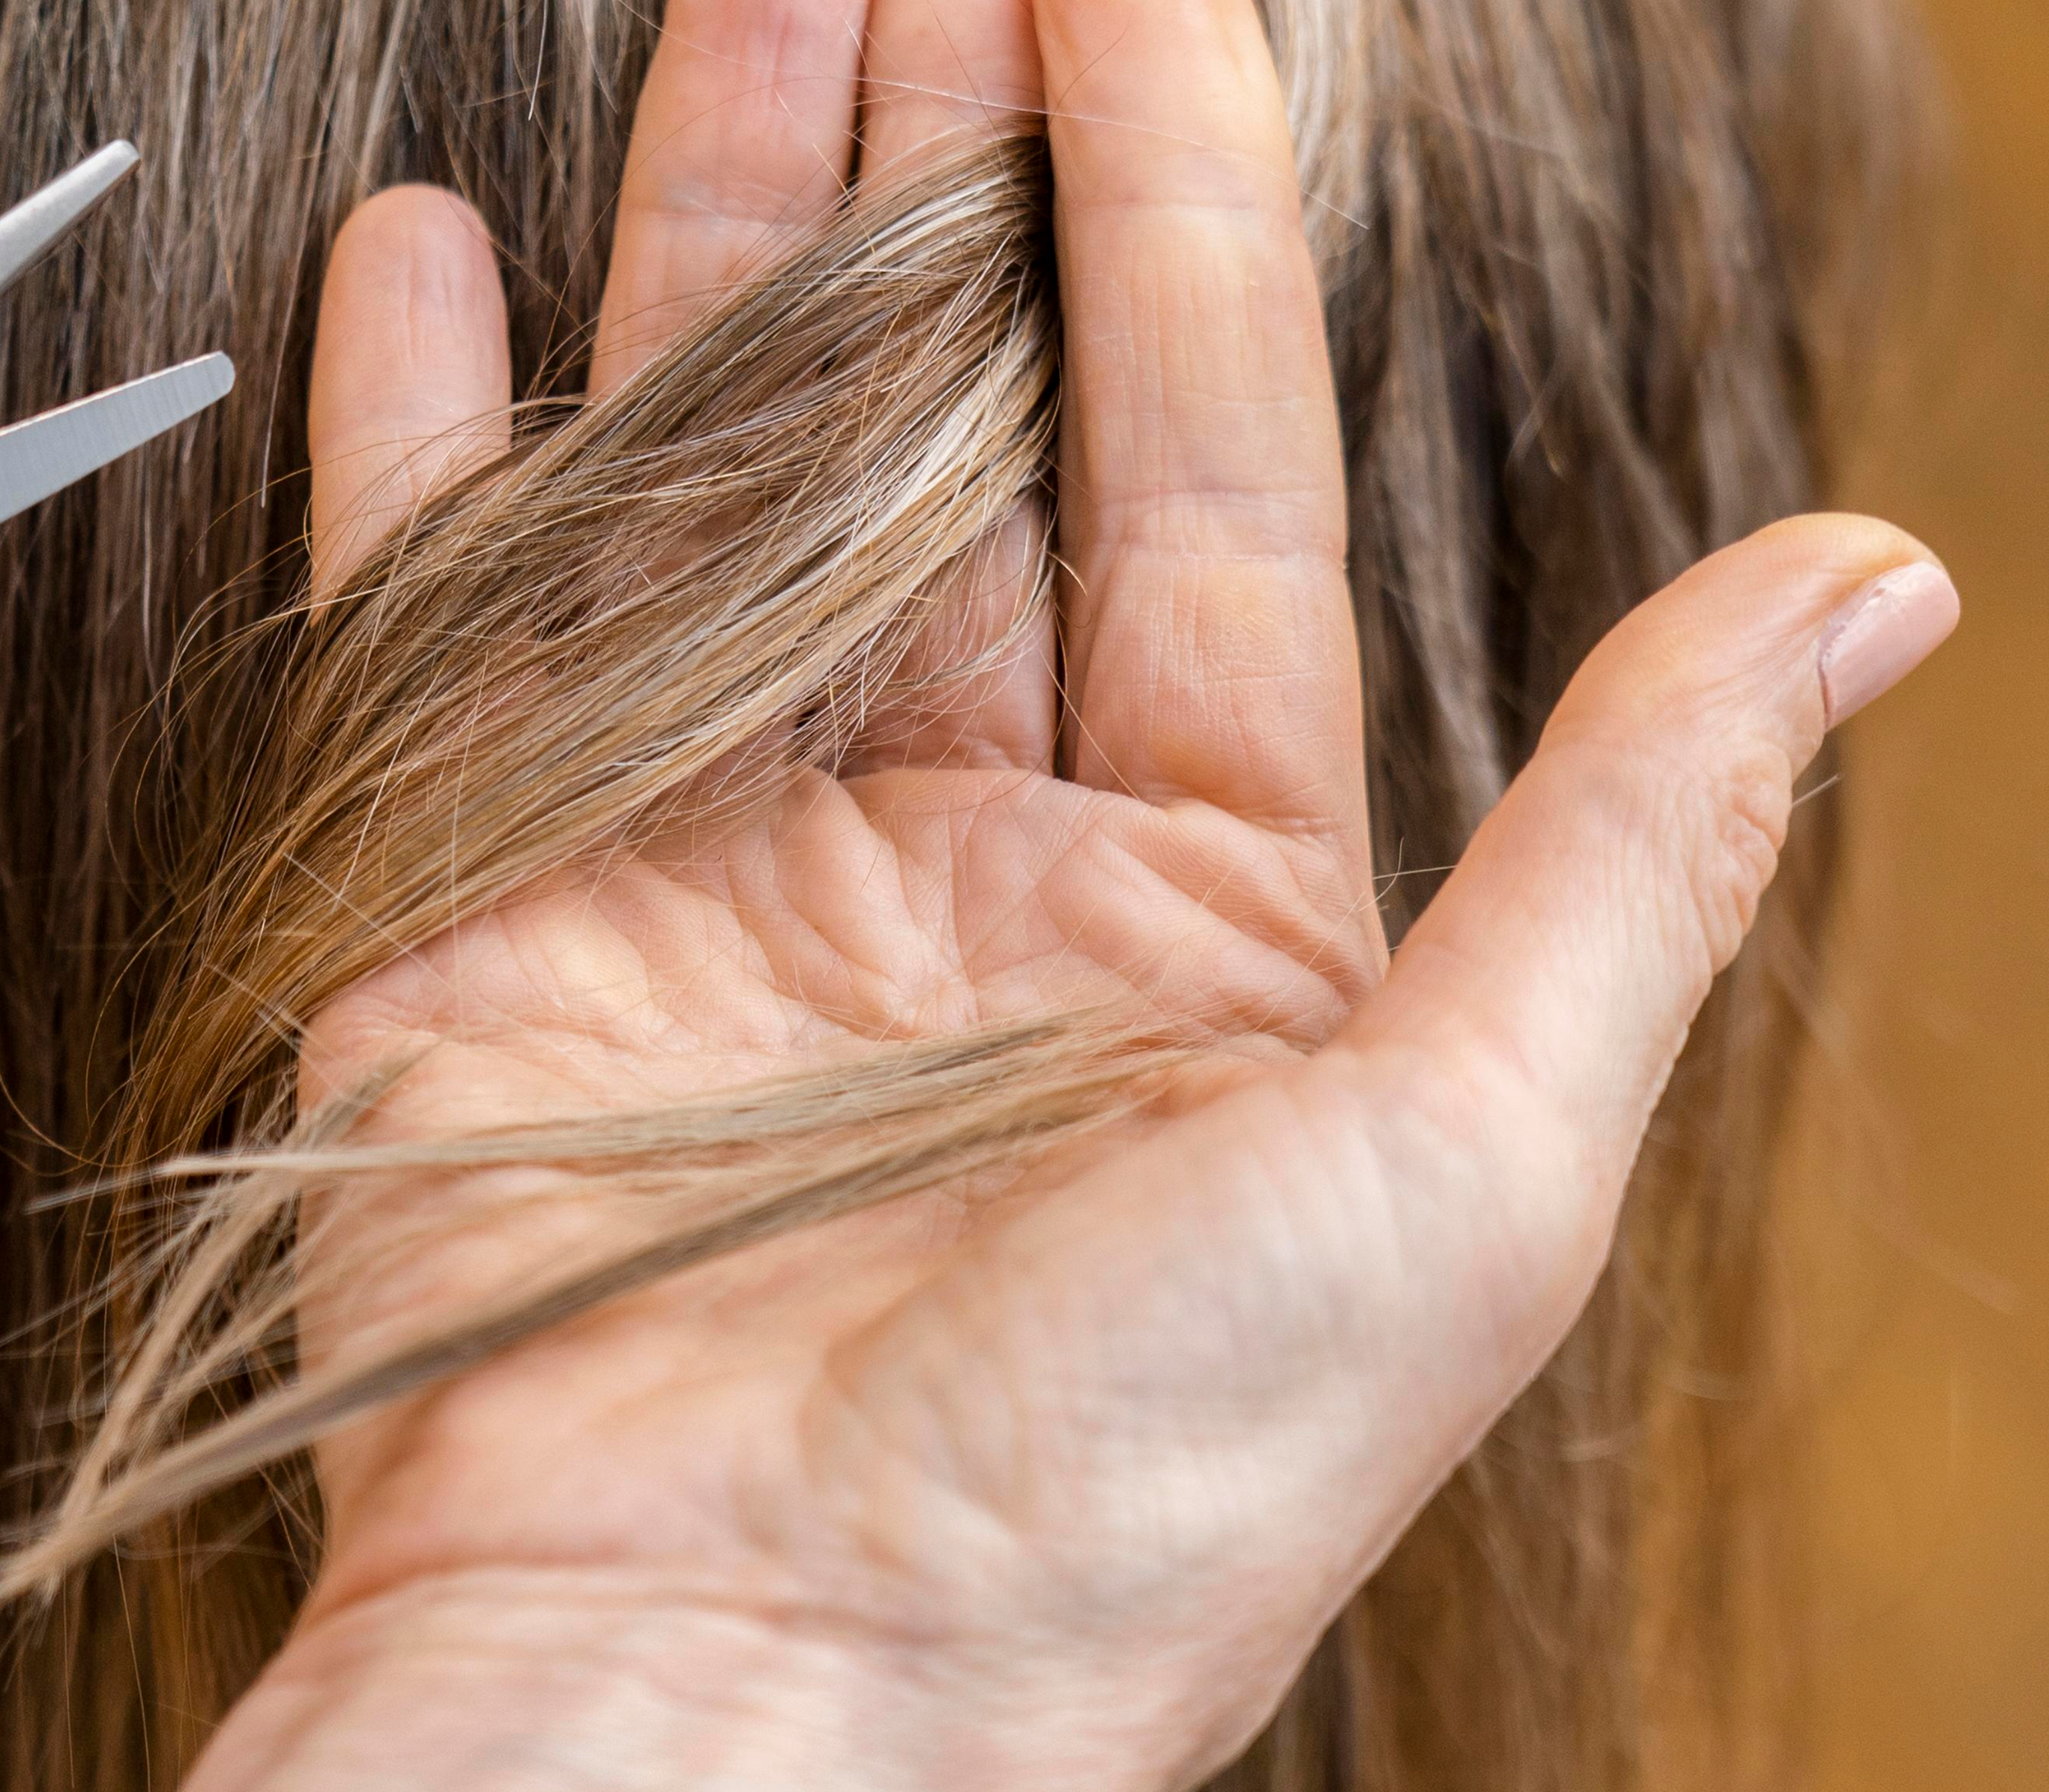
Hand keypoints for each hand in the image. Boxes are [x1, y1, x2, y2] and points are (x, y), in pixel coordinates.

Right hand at [203, 0, 1958, 1785]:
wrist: (739, 1714)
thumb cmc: (1126, 1495)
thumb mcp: (1459, 1169)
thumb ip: (1635, 851)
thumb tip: (1877, 580)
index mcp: (1189, 902)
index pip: (1182, 467)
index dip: (1161, 206)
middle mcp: (944, 870)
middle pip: (934, 443)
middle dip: (917, 171)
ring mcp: (695, 890)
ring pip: (702, 492)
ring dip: (698, 244)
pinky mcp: (476, 943)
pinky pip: (445, 640)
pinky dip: (420, 450)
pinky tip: (426, 257)